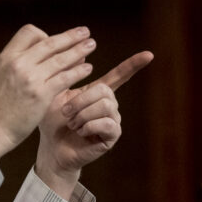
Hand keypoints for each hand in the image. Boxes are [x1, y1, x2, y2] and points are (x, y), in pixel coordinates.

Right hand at [0, 25, 95, 159]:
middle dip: (70, 36)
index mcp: (5, 57)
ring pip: (61, 58)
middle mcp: (19, 63)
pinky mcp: (42, 95)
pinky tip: (87, 68)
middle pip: (50, 42)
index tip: (54, 41)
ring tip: (92, 45)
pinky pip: (65, 77)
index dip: (45, 35)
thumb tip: (1, 55)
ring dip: (79, 50)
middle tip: (85, 32)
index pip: (30, 33)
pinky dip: (78, 71)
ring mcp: (31, 79)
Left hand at [36, 50, 153, 194]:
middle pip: (104, 90)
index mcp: (98, 93)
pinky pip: (106, 123)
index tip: (149, 55)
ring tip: (72, 124)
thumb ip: (69, 75)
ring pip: (105, 105)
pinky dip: (88, 127)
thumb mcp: (57, 94)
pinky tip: (81, 132)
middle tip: (66, 113)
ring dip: (82, 115)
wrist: (52, 148)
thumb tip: (81, 53)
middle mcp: (110, 104)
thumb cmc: (54, 122)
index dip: (133, 65)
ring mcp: (113, 120)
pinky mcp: (112, 135)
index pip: (119, 75)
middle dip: (80, 101)